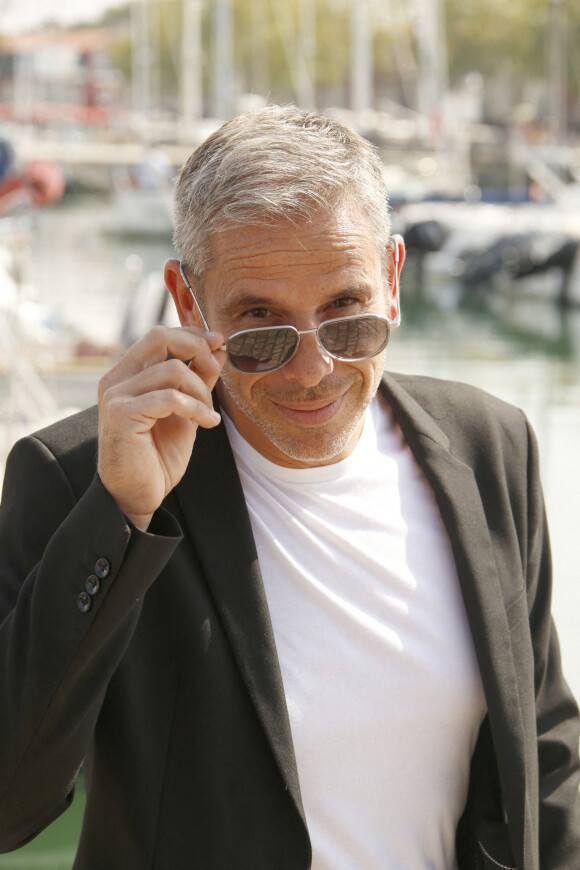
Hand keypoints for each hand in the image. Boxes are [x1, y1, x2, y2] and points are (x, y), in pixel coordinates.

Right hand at [97, 325, 224, 529]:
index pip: (159, 336)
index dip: (192, 335)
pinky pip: (169, 397)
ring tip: (208, 414)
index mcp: (127, 374)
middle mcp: (116, 379)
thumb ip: (197, 381)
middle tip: (216, 370)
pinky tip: (205, 423)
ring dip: (201, 391)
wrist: (136, 495)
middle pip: (159, 337)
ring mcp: (116, 395)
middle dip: (196, 349)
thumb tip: (217, 351)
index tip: (219, 343)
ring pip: (172, 369)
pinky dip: (195, 408)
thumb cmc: (157, 457)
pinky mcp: (121, 414)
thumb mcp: (185, 412)